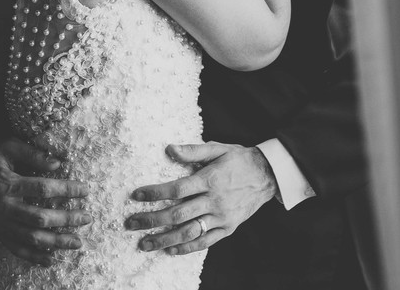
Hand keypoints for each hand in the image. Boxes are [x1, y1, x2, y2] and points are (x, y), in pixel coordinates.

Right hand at [0, 137, 91, 265]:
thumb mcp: (8, 146)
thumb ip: (32, 153)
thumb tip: (58, 163)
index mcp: (5, 184)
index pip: (42, 189)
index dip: (67, 189)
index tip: (86, 190)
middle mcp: (1, 207)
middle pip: (40, 218)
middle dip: (67, 219)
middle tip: (88, 217)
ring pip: (30, 238)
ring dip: (56, 242)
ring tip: (78, 242)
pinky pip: (16, 248)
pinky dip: (34, 256)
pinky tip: (52, 260)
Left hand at [124, 142, 278, 255]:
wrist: (268, 175)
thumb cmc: (239, 159)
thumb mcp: (218, 148)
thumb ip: (193, 151)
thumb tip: (169, 149)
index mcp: (210, 180)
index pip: (176, 189)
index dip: (154, 193)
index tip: (136, 195)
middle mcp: (215, 201)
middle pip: (178, 214)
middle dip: (151, 221)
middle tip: (131, 223)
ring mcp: (222, 217)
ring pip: (189, 232)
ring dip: (165, 240)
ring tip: (145, 244)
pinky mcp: (228, 228)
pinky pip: (206, 242)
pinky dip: (187, 248)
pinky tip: (171, 250)